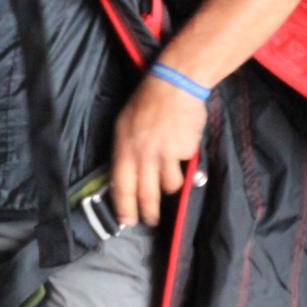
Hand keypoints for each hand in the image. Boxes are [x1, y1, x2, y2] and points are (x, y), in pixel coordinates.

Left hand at [111, 72, 206, 226]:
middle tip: (151, 221)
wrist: (175, 85)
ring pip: (169, 186)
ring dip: (170, 186)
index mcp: (124, 148)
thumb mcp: (124, 125)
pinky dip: (185, 167)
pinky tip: (184, 154)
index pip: (121, 186)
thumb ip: (125, 151)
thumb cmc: (147, 101)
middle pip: (146, 194)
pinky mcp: (185, 151)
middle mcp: (143, 155)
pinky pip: (185, 169)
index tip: (127, 221)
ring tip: (170, 177)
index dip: (124, 208)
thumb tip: (125, 177)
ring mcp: (165, 154)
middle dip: (149, 212)